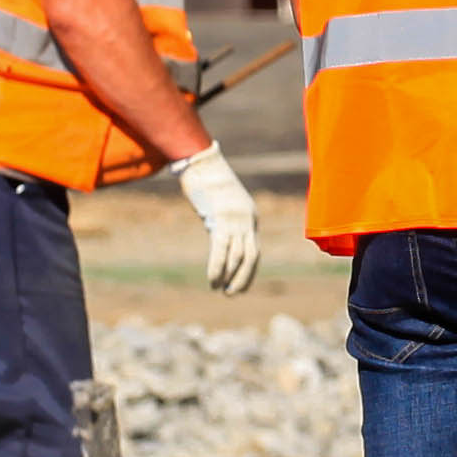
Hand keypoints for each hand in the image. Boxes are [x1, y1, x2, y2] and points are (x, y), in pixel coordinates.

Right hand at [169, 146, 260, 296]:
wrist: (203, 162)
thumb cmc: (210, 180)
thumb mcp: (223, 201)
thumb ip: (225, 218)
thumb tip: (219, 233)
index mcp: (250, 215)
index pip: (254, 249)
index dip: (247, 269)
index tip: (239, 283)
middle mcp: (247, 219)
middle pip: (251, 256)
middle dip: (244, 278)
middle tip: (233, 294)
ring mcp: (235, 219)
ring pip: (237, 256)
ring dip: (229, 277)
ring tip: (221, 290)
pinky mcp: (220, 219)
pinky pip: (221, 250)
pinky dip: (217, 268)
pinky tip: (213, 280)